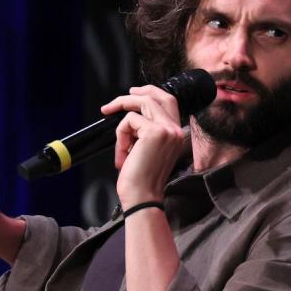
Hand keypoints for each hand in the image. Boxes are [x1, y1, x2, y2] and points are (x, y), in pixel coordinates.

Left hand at [101, 85, 185, 205]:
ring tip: (120, 143)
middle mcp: (176, 130)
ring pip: (142, 103)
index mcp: (177, 134)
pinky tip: (123, 155)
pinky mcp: (154, 132)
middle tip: (113, 104)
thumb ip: (146, 130)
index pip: (168, 102)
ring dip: (122, 119)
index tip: (132, 95)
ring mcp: (167, 129)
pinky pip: (129, 121)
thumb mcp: (146, 149)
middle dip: (134, 95)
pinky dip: (120, 136)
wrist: (142, 197)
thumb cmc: (141, 179)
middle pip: (157, 96)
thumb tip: (131, 115)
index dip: (150, 94)